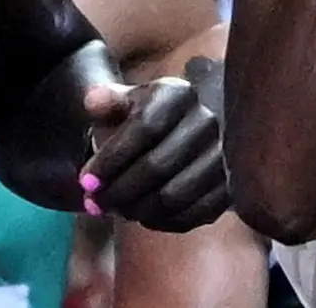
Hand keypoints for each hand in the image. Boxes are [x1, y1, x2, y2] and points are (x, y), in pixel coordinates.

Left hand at [80, 78, 228, 232]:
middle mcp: (206, 122)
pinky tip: (141, 217)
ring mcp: (224, 157)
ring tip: (115, 211)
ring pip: (175, 196)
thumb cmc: (145, 116)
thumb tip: (93, 102)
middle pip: (157, 166)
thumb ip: (106, 101)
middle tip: (94, 204)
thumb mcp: (124, 101)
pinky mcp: (230, 188)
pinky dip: (163, 222)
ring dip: (137, 210)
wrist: (184, 130)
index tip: (85, 182)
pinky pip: (194, 214)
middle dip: (118, 191)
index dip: (111, 159)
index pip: (144, 128)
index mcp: (177, 94)